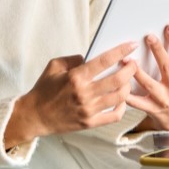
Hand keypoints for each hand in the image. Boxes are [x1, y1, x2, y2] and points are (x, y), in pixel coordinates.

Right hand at [5, 41, 138, 146]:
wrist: (35, 116)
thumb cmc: (44, 90)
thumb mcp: (54, 66)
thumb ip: (73, 59)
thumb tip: (89, 57)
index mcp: (76, 77)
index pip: (104, 60)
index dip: (121, 51)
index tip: (131, 45)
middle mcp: (84, 93)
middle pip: (118, 79)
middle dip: (131, 69)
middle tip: (133, 64)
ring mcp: (88, 109)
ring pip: (120, 97)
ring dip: (128, 86)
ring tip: (127, 80)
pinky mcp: (90, 123)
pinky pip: (115, 116)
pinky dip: (122, 106)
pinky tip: (120, 99)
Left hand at [127, 24, 168, 131]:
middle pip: (167, 67)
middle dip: (158, 51)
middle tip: (149, 37)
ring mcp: (163, 99)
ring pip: (150, 85)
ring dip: (138, 72)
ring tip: (128, 60)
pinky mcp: (152, 109)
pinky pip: (138, 103)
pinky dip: (129, 96)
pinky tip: (121, 87)